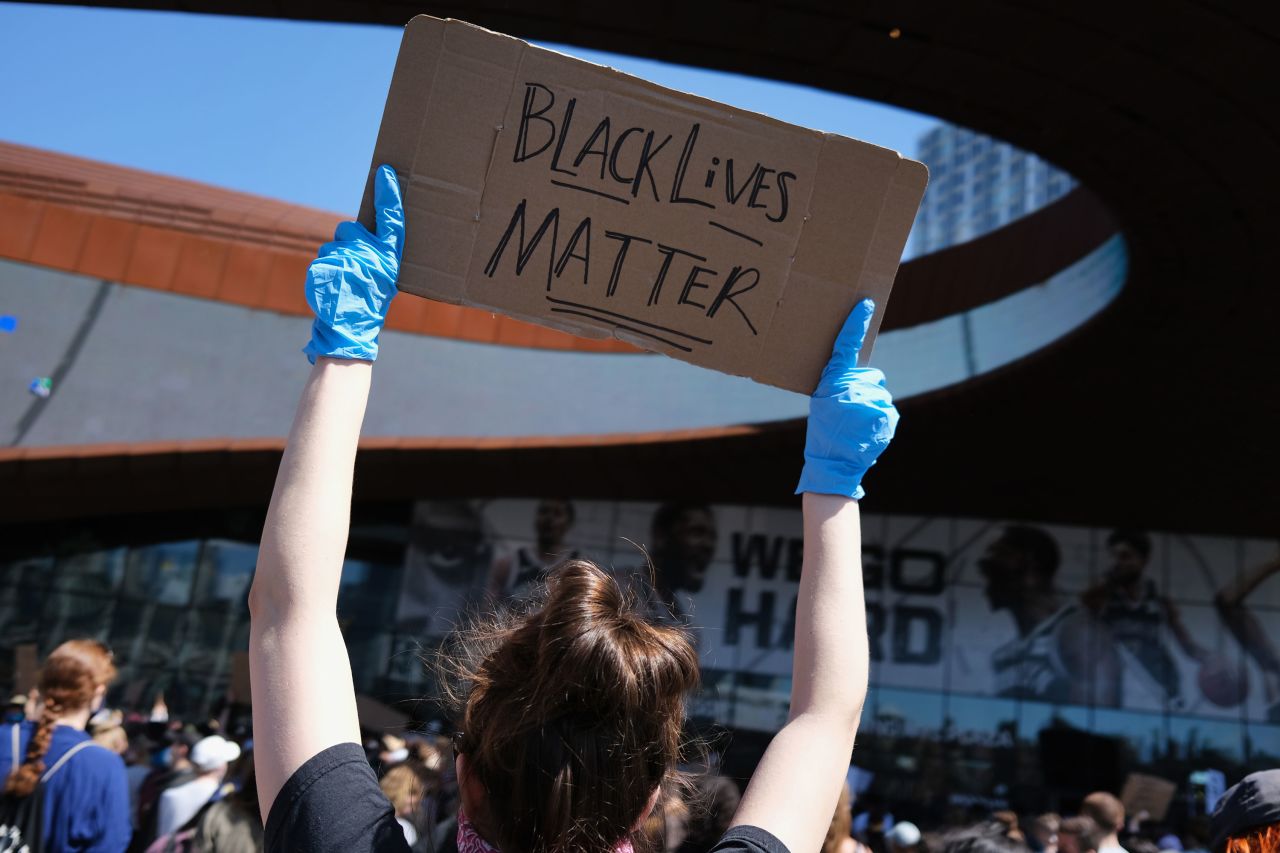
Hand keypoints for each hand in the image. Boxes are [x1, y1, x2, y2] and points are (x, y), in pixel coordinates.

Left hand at [303, 164, 404, 362]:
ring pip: (333, 245)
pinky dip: (323, 271)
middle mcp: (372, 255)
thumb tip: (354, 231)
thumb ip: (375, 254)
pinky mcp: (328, 265)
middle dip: (347, 241)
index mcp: (390, 257)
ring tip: (343, 284)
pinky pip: (322, 257)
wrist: (350, 329)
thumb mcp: (384, 278)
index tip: (385, 171)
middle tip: (352, 267)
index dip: (389, 195)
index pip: (392, 219)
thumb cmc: (369, 303)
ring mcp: (349, 260)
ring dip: (334, 259)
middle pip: (350, 228)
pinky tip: (331, 288)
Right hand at [795, 298, 898, 498]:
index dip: (856, 324)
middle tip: (850, 410)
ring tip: (857, 425)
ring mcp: (871, 401)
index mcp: (832, 381)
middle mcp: (852, 387)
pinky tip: (867, 431)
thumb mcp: (822, 402)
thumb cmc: (825, 431)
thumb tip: (867, 378)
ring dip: (873, 406)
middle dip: (865, 388)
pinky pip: (887, 408)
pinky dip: (881, 418)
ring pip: (880, 394)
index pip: (845, 346)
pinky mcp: (886, 415)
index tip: (866, 303)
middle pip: (871, 376)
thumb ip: (840, 384)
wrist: (834, 463)